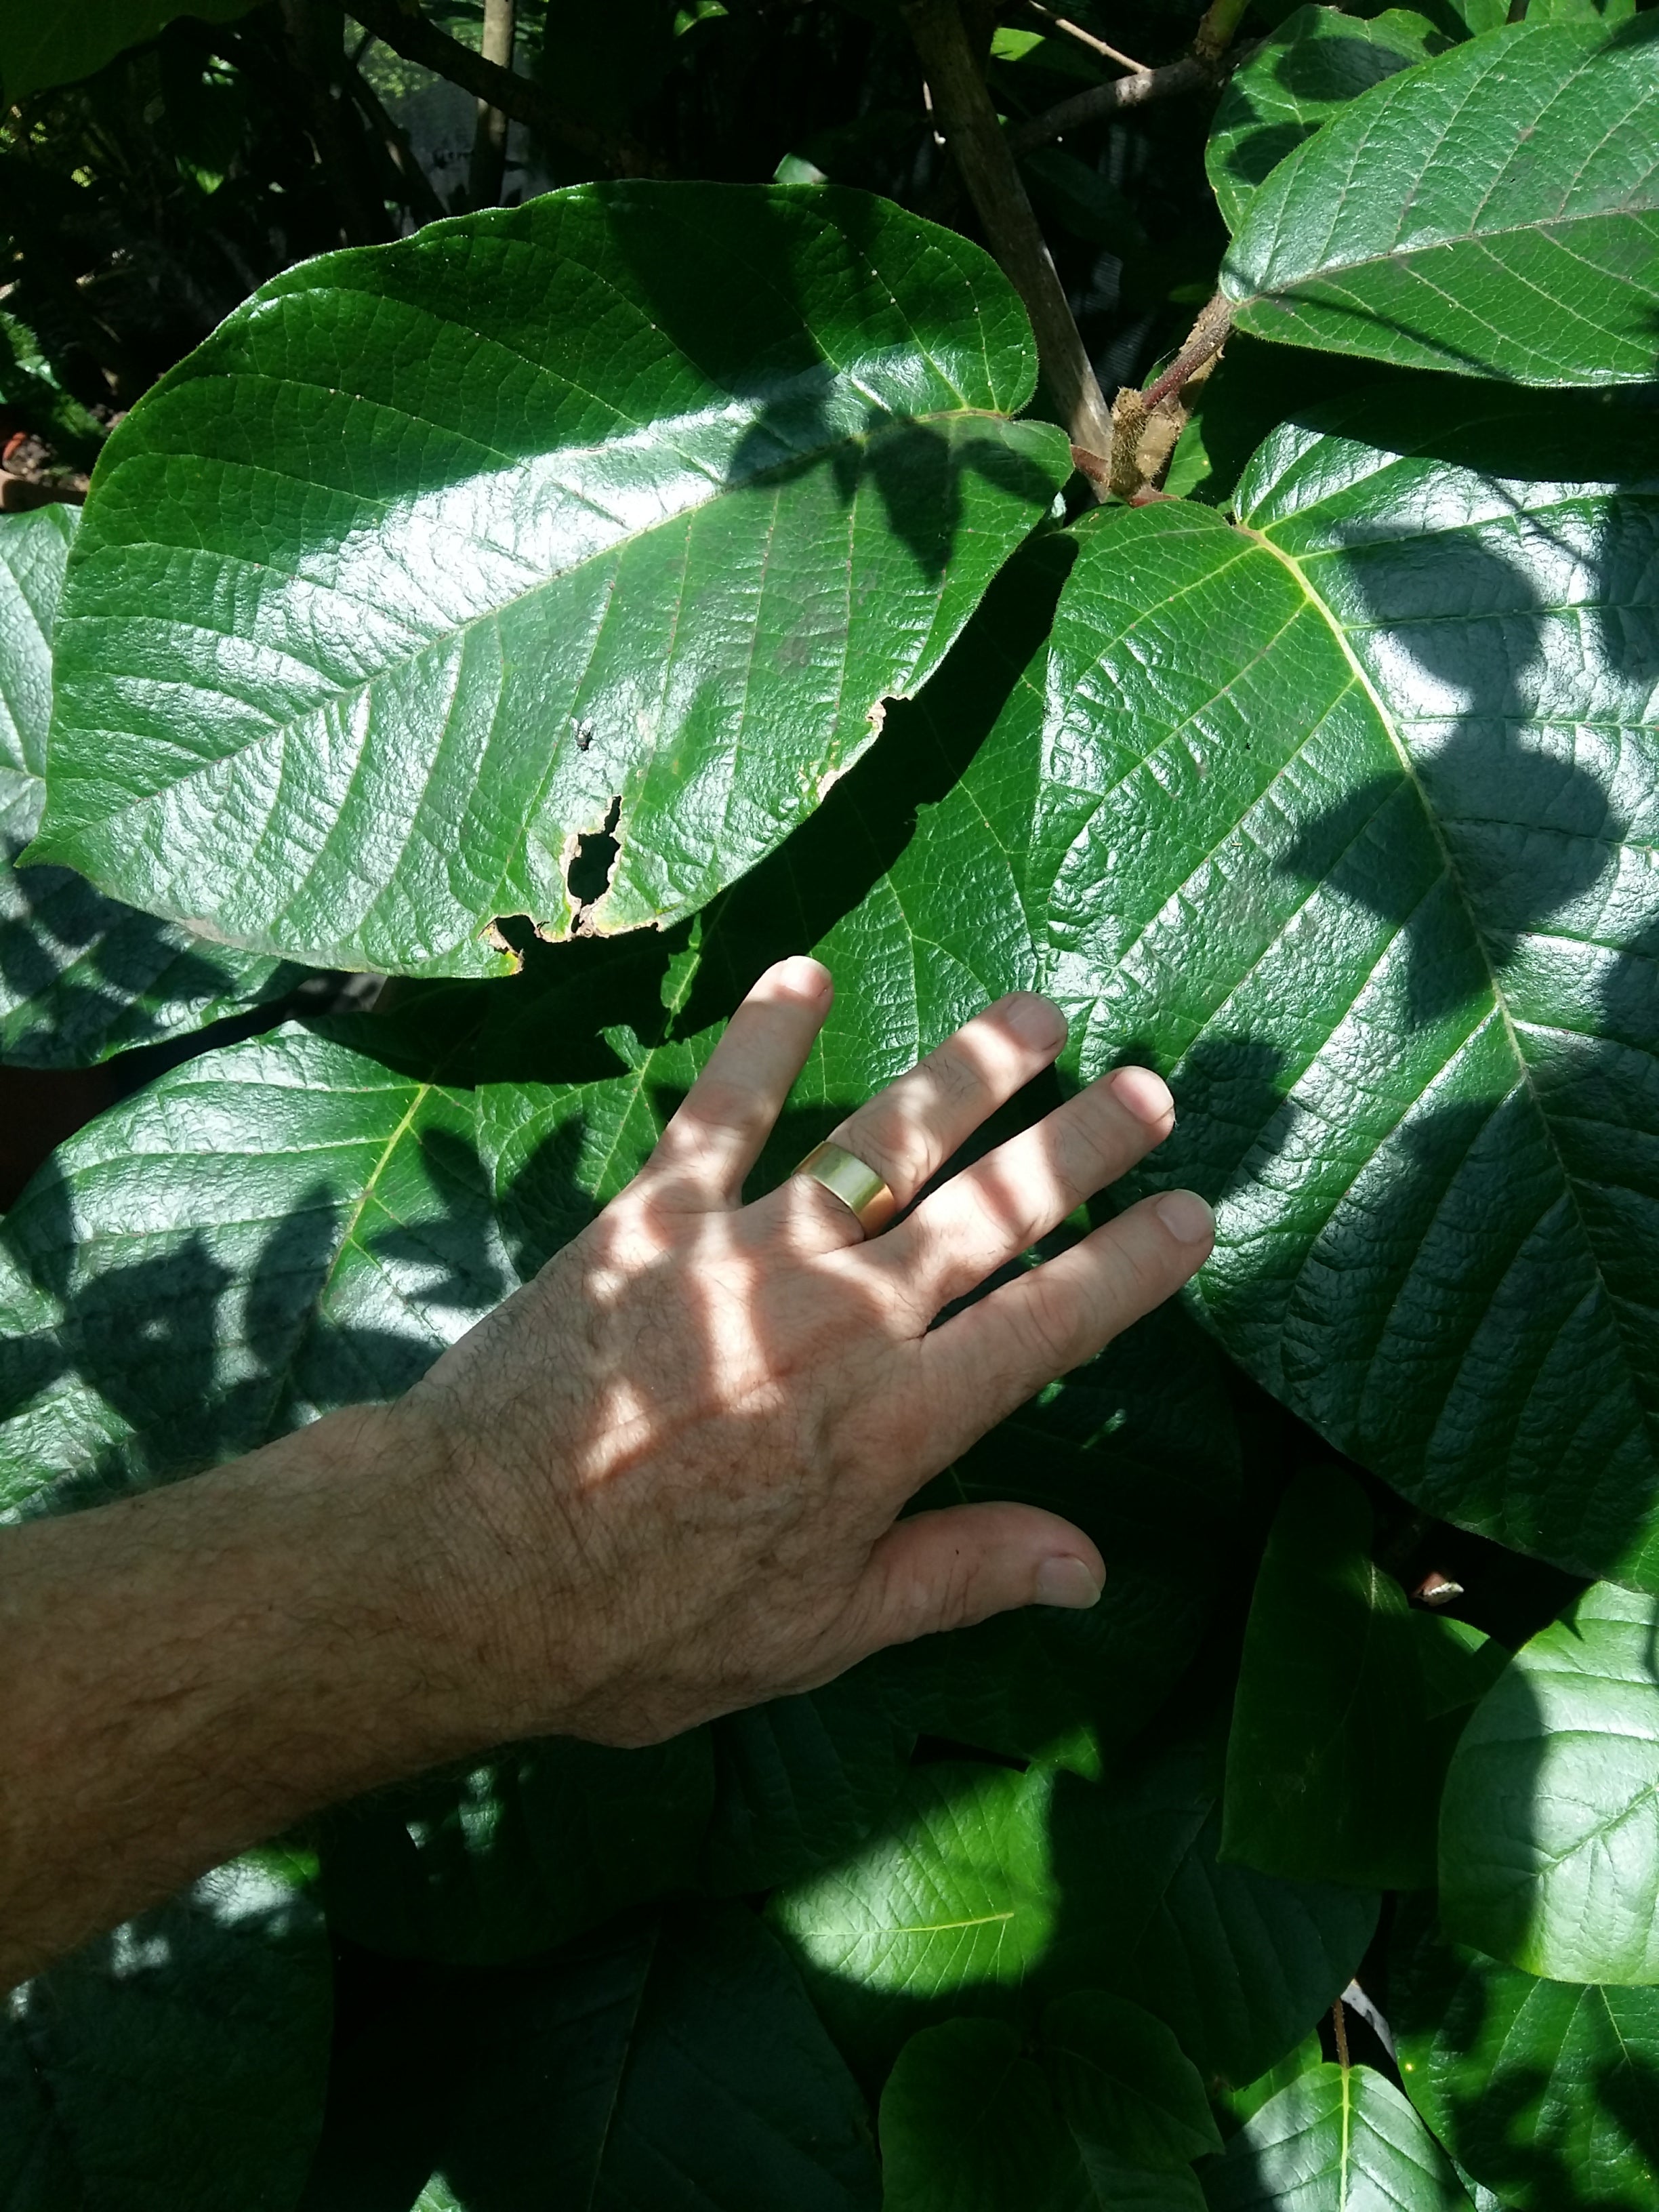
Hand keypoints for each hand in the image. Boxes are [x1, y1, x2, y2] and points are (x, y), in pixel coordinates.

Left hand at [404, 958, 1213, 1747]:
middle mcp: (843, 1317)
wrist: (467, 1566)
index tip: (1194, 1213)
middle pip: (986, 1211)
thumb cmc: (643, 1625)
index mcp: (895, 1424)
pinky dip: (763, 1038)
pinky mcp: (650, 1217)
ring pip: (883, 1141)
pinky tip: (805, 974)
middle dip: (1079, 1146)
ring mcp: (746, 1252)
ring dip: (967, 1073)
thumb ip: (956, 1577)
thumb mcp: (818, 1635)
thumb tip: (1092, 1565)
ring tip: (1034, 1018)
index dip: (1129, 1267)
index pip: (1047, 1326)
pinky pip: (717, 1110)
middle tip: (1150, 1088)